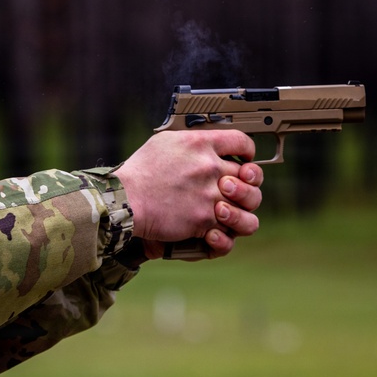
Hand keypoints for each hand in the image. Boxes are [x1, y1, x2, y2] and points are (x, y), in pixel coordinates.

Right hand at [112, 130, 263, 260]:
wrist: (124, 200)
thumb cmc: (138, 173)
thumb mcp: (163, 143)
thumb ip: (190, 142)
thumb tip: (204, 145)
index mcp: (200, 144)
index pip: (242, 142)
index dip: (248, 152)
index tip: (244, 160)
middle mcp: (210, 167)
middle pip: (252, 176)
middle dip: (246, 184)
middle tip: (232, 189)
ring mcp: (209, 194)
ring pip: (250, 204)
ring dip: (242, 209)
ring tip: (226, 211)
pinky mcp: (203, 219)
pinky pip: (229, 230)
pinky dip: (223, 234)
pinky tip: (212, 232)